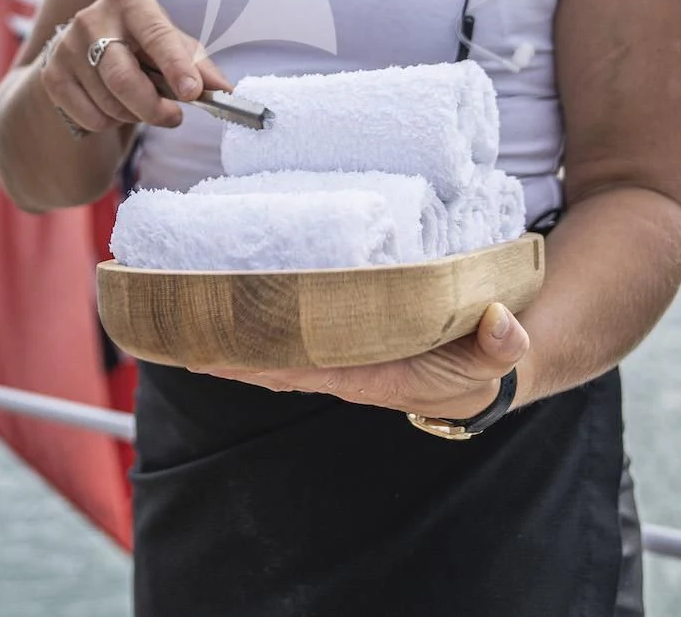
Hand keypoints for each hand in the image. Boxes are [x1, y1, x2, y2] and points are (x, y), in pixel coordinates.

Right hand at [40, 0, 231, 134]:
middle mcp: (91, 18)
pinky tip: (113, 105)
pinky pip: (90, 117)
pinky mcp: (52, 76)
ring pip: (109, 103)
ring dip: (135, 115)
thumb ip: (199, 65)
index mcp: (129, 0)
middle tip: (174, 118)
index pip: (156, 35)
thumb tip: (225, 90)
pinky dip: (110, 122)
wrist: (87, 49)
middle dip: (153, 107)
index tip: (193, 93)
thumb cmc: (141, 44)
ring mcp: (66, 47)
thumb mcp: (172, 44)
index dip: (176, 66)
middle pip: (123, 77)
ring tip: (141, 102)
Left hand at [191, 301, 528, 419]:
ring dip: (228, 335)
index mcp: (374, 374)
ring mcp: (336, 352)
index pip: (309, 367)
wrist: (483, 367)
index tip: (226, 348)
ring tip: (179, 310)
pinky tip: (215, 307)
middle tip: (178, 319)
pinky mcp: (335, 336)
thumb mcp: (499, 356)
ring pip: (272, 347)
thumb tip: (502, 324)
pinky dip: (249, 324)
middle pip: (274, 359)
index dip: (267, 359)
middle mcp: (344, 365)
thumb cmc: (481, 362)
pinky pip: (283, 333)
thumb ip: (503, 344)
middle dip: (227, 346)